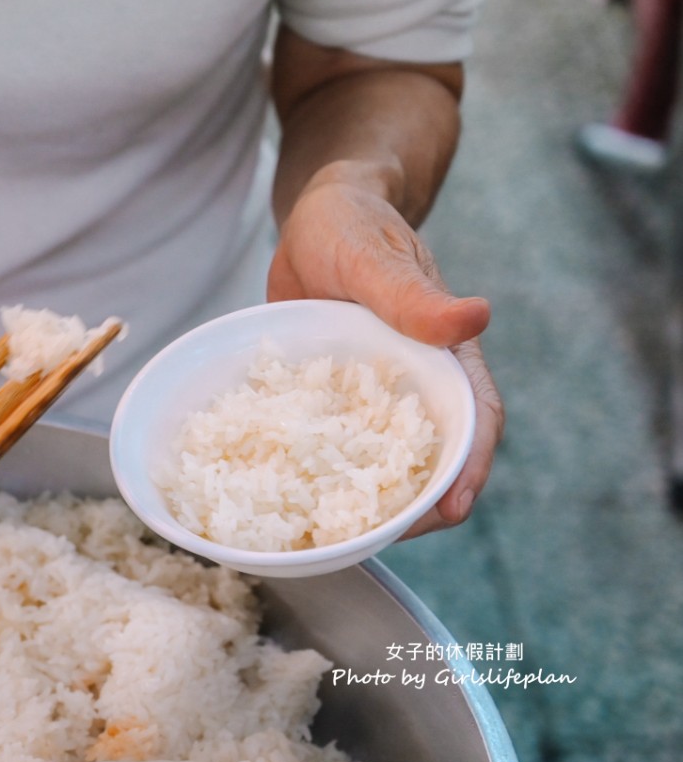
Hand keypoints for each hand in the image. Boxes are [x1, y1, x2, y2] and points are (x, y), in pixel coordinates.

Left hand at [268, 175, 503, 536]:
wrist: (312, 221)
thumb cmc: (351, 225)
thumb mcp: (372, 256)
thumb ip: (413, 295)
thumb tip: (475, 320)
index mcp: (444, 354)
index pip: (475, 419)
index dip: (468, 467)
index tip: (453, 508)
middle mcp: (415, 383)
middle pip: (431, 456)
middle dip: (414, 504)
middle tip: (377, 541)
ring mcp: (373, 398)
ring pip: (378, 460)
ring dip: (363, 496)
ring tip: (332, 535)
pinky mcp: (332, 401)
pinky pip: (330, 444)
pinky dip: (316, 471)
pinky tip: (285, 497)